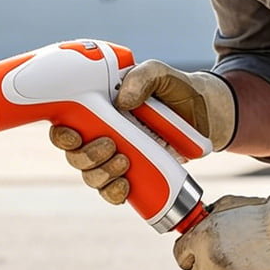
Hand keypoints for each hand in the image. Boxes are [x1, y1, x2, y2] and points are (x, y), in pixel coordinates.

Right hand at [48, 60, 236, 205]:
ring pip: (90, 176)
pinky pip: (110, 193)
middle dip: (87, 157)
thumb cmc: (179, 93)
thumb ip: (145, 76)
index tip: (75, 137)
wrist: (207, 117)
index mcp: (96, 112)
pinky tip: (127, 186)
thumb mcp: (163, 76)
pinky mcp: (131, 176)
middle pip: (74, 156)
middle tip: (112, 147)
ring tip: (126, 162)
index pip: (64, 128)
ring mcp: (113, 158)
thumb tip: (123, 100)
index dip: (62, 137)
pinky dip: (114, 193)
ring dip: (102, 174)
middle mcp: (99, 137)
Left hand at [173, 192, 269, 269]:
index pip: (181, 257)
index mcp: (200, 240)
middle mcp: (208, 263)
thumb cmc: (266, 217)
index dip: (193, 257)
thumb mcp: (229, 205)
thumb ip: (208, 218)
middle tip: (240, 262)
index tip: (204, 257)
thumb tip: (197, 222)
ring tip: (258, 269)